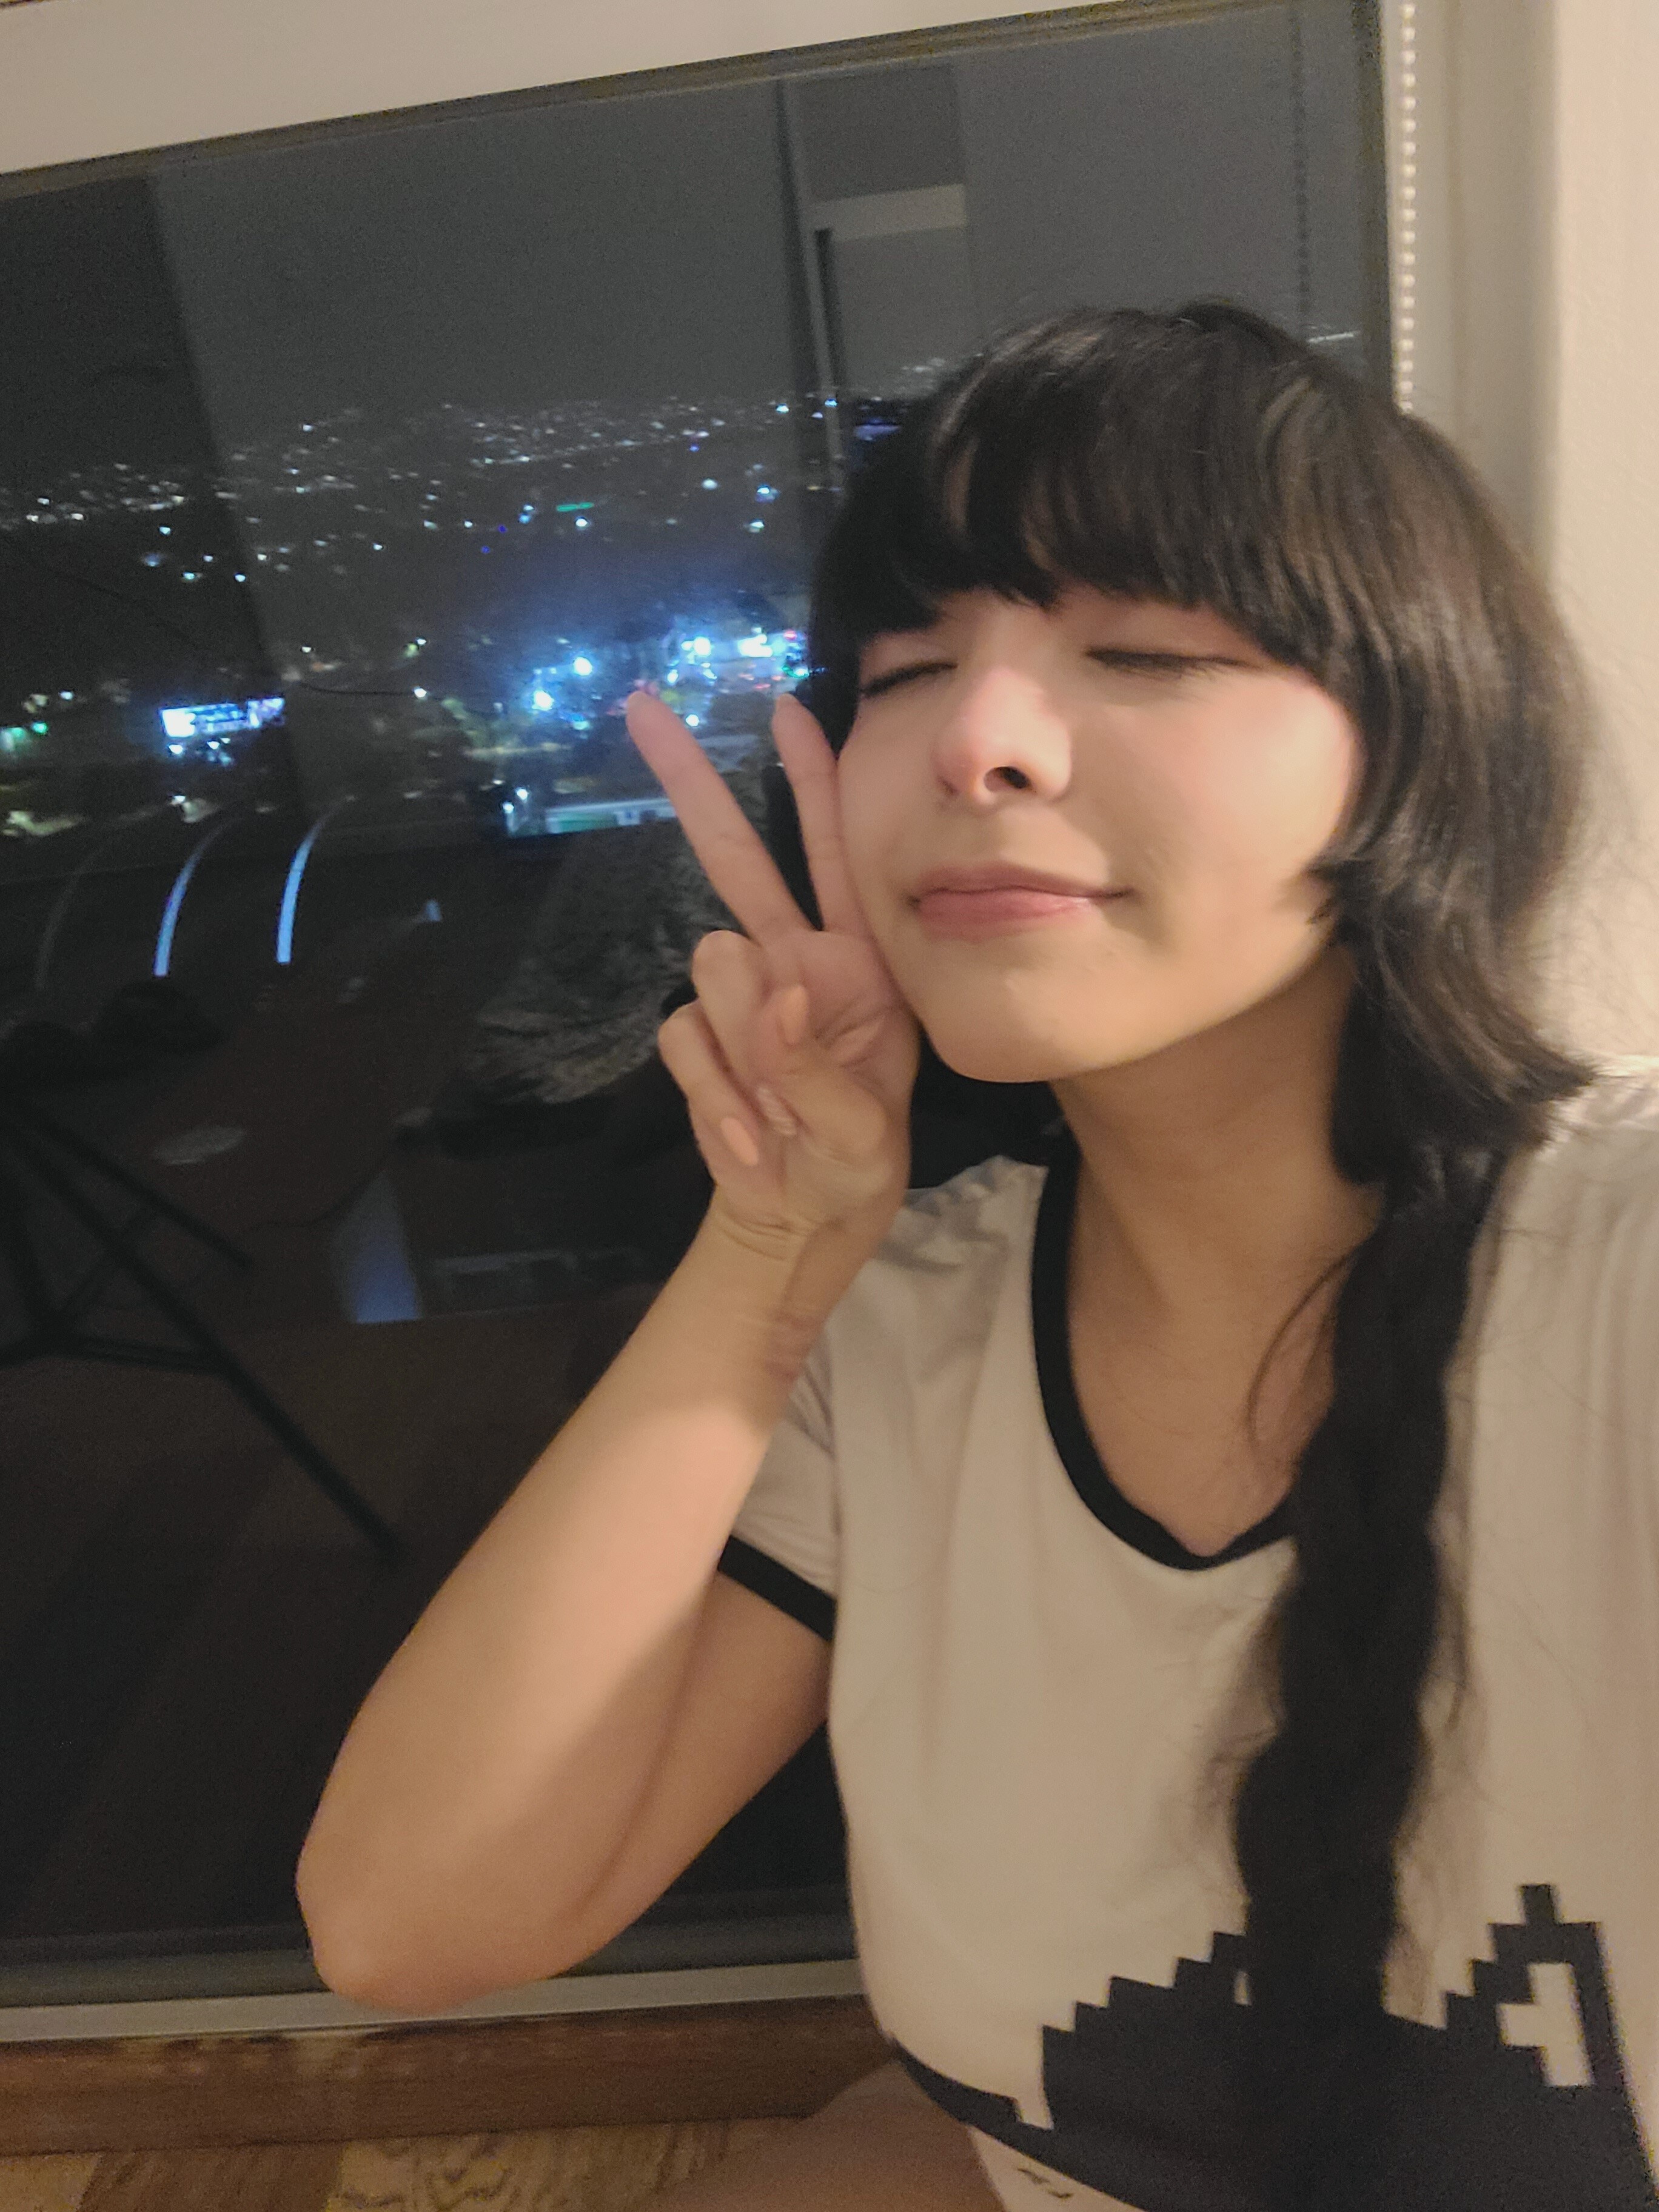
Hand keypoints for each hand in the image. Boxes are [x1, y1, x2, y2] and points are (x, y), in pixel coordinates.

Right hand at [624, 687, 918, 1256]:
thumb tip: (770, 990)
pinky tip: (752, 1138)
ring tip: (785, 1118)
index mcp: (858, 966)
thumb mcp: (863, 1131)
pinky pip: (685, 1038)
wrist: (799, 1225)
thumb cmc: (855, 1168)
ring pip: (712, 971)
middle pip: (736, 859)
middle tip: (643, 708)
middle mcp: (795, 965)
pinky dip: (717, 1094)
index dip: (811, 784)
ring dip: (747, 1051)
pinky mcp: (699, 1040)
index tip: (785, 708)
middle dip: (693, 783)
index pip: (835, 858)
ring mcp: (740, 1002)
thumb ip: (813, 1067)